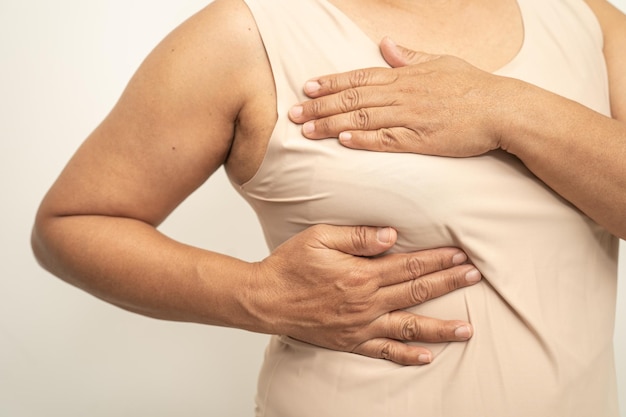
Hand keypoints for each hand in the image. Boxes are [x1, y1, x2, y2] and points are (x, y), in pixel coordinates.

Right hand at [249, 224, 480, 365]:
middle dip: (449, 284)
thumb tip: (391, 235)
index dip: (438, 260)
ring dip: (440, 327)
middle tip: (476, 278)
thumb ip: (357, 237)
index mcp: (361, 275)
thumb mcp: (319, 238)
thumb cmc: (289, 265)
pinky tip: (427, 357)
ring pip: (409, 327)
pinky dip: (407, 355)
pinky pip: (384, 351)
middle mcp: (366, 303)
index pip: (410, 265)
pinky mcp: (350, 342)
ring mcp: (360, 326)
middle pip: (417, 292)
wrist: (264, 300)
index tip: (461, 256)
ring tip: (467, 329)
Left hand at [289, 37, 508, 156]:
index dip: (331, 83)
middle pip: (353, 98)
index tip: (307, 87)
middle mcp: (403, 94)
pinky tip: (343, 142)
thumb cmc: (473, 85)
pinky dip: (363, 140)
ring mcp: (411, 116)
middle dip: (320, 105)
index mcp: (405, 75)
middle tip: (293, 113)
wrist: (503, 108)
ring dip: (332, 124)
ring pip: (363, 118)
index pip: (359, 77)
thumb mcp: (440, 62)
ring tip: (307, 130)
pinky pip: (387, 139)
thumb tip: (385, 44)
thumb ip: (409, 56)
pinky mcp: (421, 139)